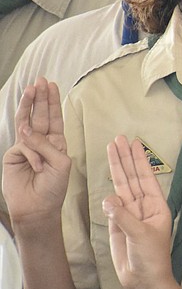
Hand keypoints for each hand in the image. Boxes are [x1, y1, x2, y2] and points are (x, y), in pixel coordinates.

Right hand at [2, 78, 69, 225]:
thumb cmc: (54, 187)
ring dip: (29, 105)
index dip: (52, 102)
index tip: (51, 85)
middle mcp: (42, 142)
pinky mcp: (14, 155)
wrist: (38, 207)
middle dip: (40, 98)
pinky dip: (32, 153)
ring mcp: (26, 147)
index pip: (54, 118)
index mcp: (57, 143)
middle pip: (40, 115)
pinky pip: (24, 146)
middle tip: (40, 80)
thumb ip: (46, 145)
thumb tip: (27, 131)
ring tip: (31, 89)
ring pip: (27, 122)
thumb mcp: (61, 164)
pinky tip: (37, 164)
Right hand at [103, 136, 173, 288]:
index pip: (146, 177)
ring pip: (121, 187)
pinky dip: (109, 197)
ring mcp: (130, 214)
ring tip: (111, 149)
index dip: (139, 160)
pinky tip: (109, 190)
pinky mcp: (118, 224)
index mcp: (157, 205)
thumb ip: (123, 216)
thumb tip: (109, 199)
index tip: (134, 143)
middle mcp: (144, 206)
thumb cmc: (151, 258)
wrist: (143, 280)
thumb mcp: (141, 235)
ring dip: (116, 169)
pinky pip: (112, 206)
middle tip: (119, 139)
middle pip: (132, 177)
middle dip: (125, 158)